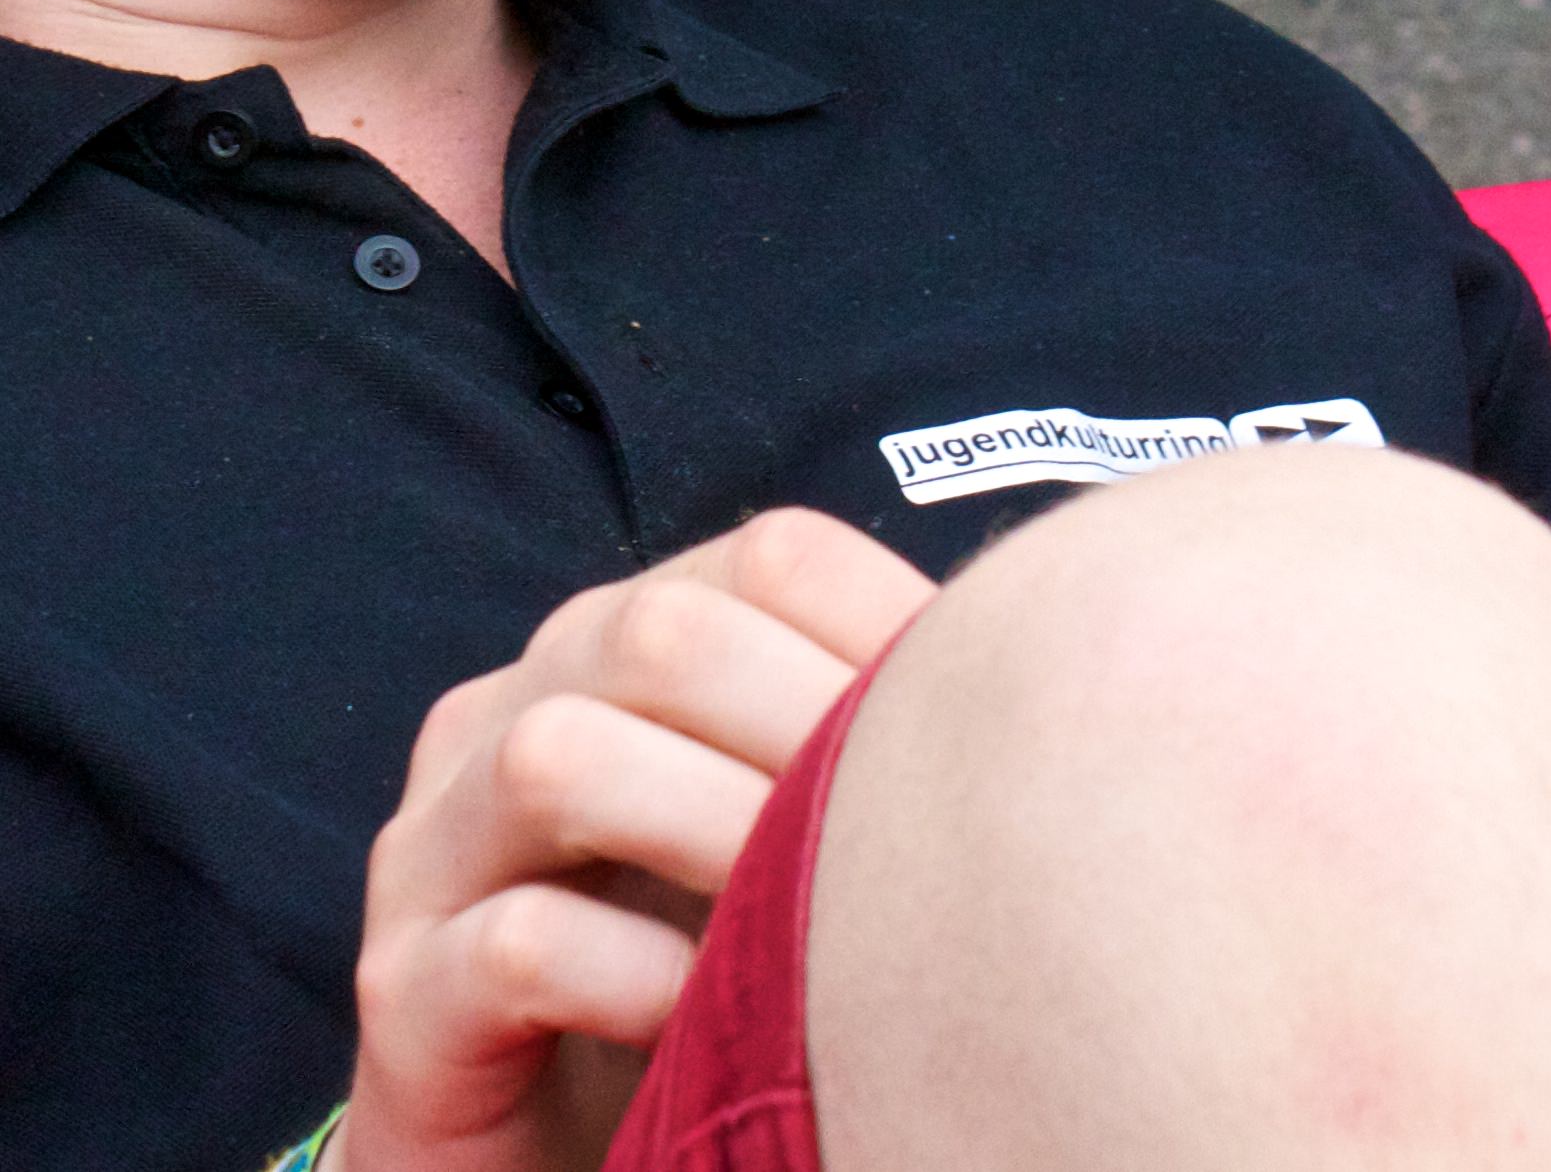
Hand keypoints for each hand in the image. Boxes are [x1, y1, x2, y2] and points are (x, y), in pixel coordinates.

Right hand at [327, 509, 932, 1171]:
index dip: (884, 629)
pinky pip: (511, 940)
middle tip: (918, 835)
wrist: (550, 1162)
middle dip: (805, 722)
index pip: (765, 560)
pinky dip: (630, 969)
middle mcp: (509, 712)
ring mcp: (436, 847)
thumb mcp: (785, 837)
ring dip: (716, 830)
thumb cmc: (704, 982)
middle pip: (659, 633)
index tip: (988, 732)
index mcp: (613, 645)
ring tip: (818, 923)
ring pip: (559, 757)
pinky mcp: (400, 993)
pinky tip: (705, 1017)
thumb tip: (1028, 686)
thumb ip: (854, 747)